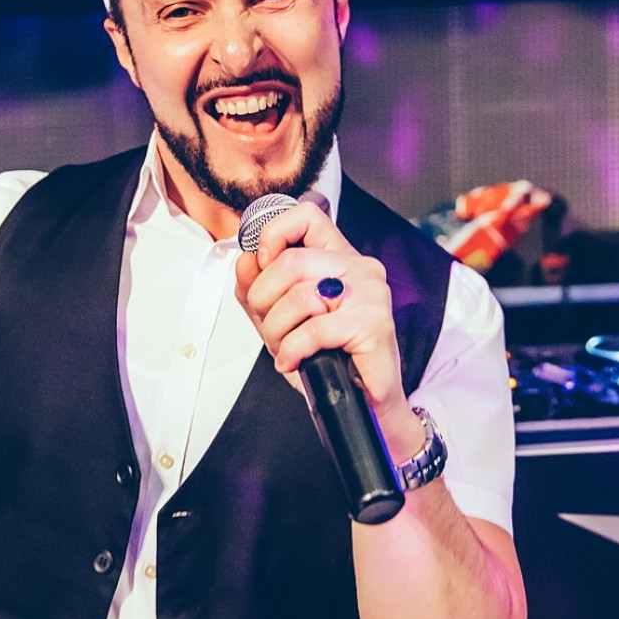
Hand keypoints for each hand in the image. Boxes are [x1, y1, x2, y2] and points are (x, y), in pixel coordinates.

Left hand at [234, 200, 410, 430]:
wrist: (362, 403)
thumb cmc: (326, 358)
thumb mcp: (280, 319)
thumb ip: (258, 288)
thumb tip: (244, 260)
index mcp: (338, 257)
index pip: (306, 215)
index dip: (273, 234)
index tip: (262, 265)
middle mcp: (359, 267)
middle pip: (290, 261)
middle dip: (263, 301)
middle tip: (270, 328)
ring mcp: (371, 293)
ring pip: (299, 295)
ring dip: (276, 331)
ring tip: (283, 349)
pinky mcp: (374, 323)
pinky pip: (314, 328)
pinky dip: (293, 350)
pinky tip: (293, 362)